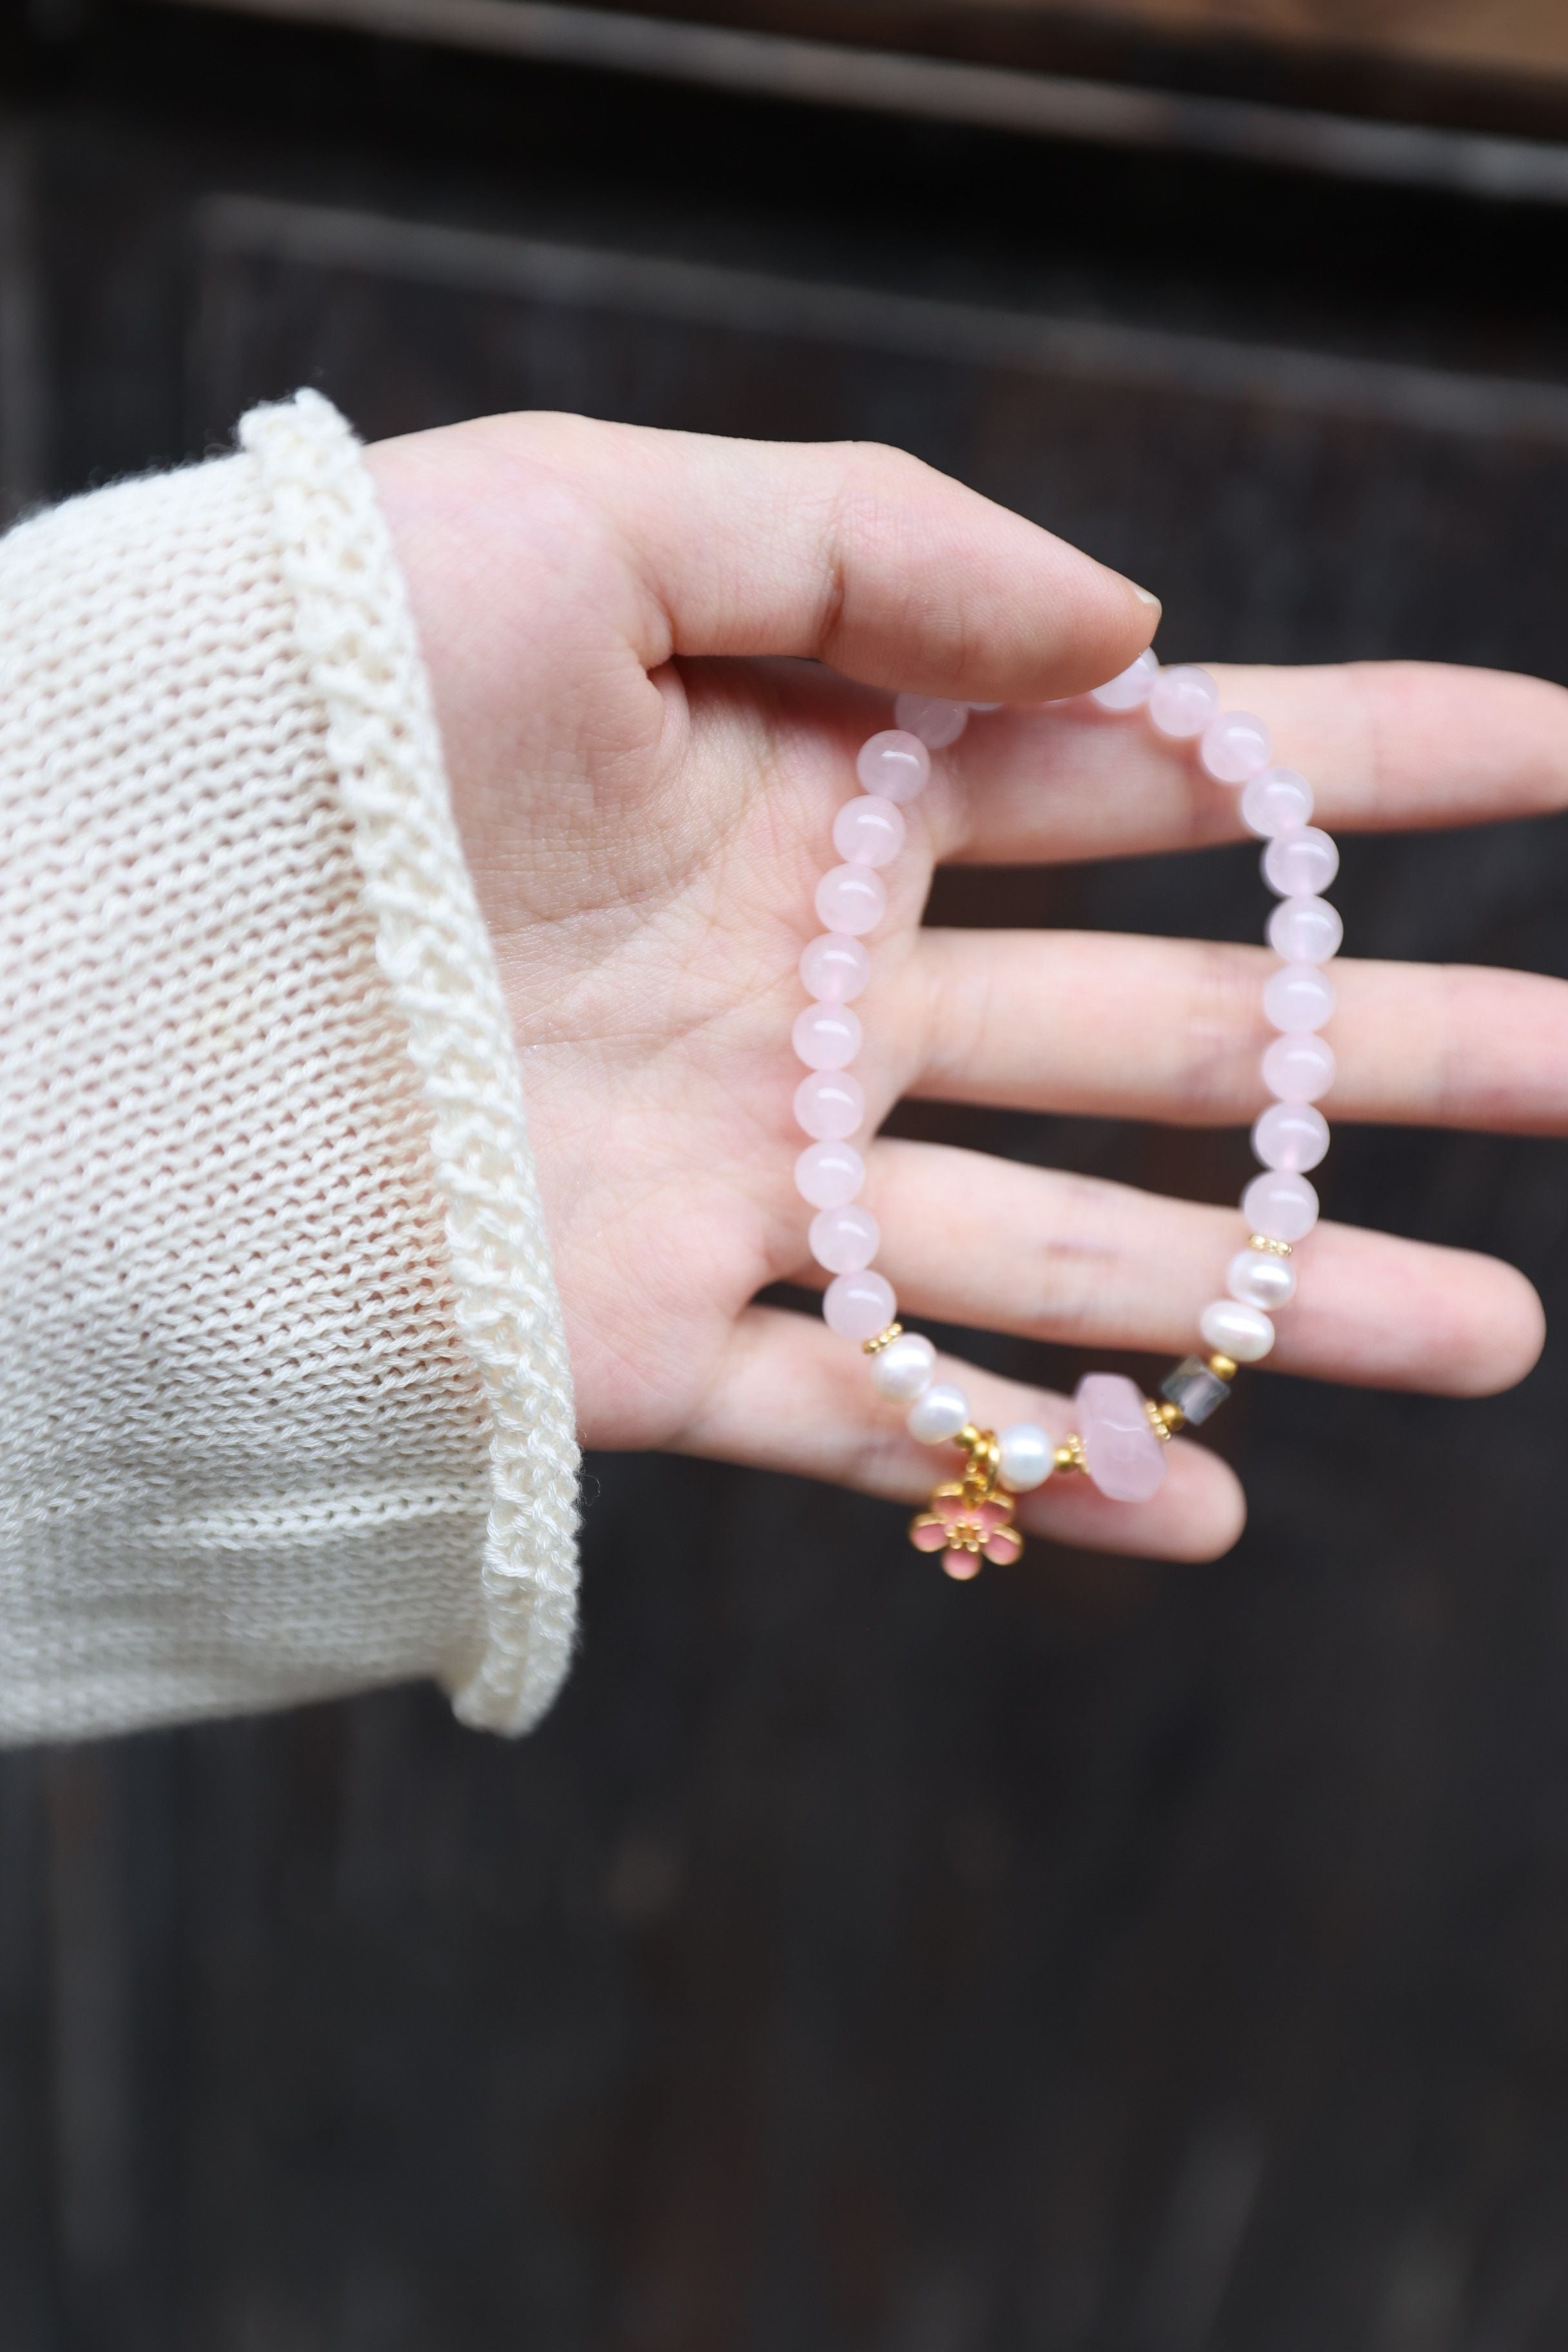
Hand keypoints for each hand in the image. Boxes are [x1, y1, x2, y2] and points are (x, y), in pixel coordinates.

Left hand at [367, 414, 1556, 1563]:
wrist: (95, 936)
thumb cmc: (307, 693)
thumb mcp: (585, 524)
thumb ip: (869, 545)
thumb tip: (1128, 625)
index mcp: (815, 787)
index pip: (1144, 772)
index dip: (1356, 762)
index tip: (1551, 756)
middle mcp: (811, 987)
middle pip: (1157, 1028)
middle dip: (1387, 1052)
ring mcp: (743, 1172)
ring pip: (1059, 1250)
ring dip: (1280, 1296)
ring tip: (1494, 1335)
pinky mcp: (643, 1332)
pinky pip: (866, 1419)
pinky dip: (1022, 1468)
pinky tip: (1195, 1505)